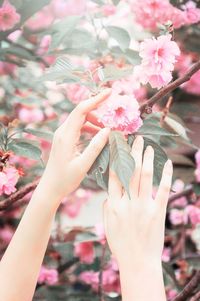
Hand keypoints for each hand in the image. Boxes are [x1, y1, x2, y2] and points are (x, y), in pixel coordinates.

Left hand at [39, 89, 110, 202]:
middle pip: (81, 112)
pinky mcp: (64, 140)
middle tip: (114, 119)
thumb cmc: (65, 179)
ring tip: (108, 131)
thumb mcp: (83, 165)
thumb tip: (107, 130)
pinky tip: (99, 137)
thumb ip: (95, 146)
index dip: (95, 99)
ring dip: (95, 122)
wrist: (50, 189)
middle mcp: (62, 132)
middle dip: (98, 112)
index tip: (109, 92)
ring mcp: (62, 135)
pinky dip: (90, 129)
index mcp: (66, 136)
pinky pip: (78, 128)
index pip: (81, 110)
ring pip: (80, 120)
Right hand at [103, 135, 172, 267]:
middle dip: (133, 153)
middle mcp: (128, 202)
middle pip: (129, 171)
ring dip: (147, 159)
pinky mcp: (158, 212)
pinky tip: (167, 164)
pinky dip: (166, 175)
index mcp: (114, 205)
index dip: (116, 159)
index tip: (118, 147)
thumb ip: (107, 207)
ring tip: (149, 146)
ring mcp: (143, 206)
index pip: (113, 176)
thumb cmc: (121, 245)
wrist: (138, 263)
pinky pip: (163, 190)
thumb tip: (109, 194)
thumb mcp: (108, 226)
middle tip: (136, 139)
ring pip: (144, 176)